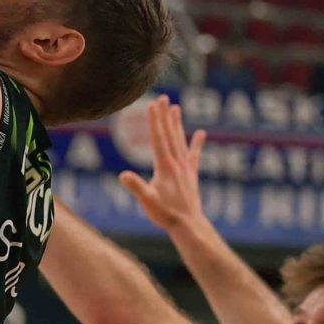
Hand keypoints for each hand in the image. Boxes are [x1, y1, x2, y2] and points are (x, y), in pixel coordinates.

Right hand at [119, 95, 208, 232]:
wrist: (189, 226)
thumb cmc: (166, 214)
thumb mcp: (147, 201)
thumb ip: (136, 187)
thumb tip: (123, 175)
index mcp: (165, 166)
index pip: (158, 139)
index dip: (155, 121)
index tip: (152, 104)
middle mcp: (177, 164)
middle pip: (170, 135)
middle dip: (165, 116)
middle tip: (163, 98)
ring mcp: (185, 168)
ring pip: (180, 141)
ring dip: (177, 124)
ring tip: (176, 107)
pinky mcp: (191, 175)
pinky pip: (194, 155)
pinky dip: (197, 144)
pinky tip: (201, 133)